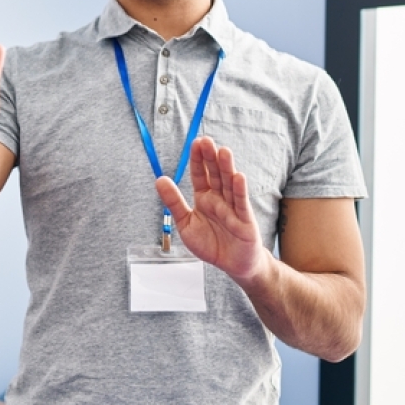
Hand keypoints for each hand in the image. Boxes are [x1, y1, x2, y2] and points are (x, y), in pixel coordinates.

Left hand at [154, 137, 269, 281]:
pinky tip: (238, 176)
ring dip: (227, 168)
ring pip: (229, 185)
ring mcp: (233, 208)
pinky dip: (240, 190)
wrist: (232, 265)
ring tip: (223, 151)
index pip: (200, 175)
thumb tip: (159, 180)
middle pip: (215, 175)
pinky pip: (241, 204)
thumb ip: (173, 202)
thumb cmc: (211, 243)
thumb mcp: (185, 223)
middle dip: (211, 158)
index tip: (195, 143)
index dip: (198, 160)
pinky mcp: (244, 221)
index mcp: (205, 198)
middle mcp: (220, 199)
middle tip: (206, 140)